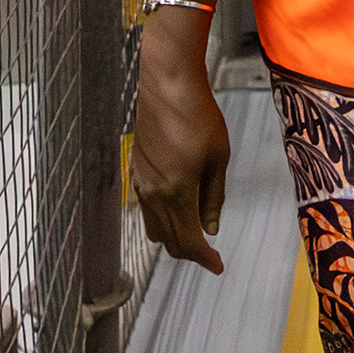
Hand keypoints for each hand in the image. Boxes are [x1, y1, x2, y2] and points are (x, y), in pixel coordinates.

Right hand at [131, 26, 232, 272]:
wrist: (165, 86)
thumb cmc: (198, 117)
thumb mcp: (218, 158)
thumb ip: (213, 197)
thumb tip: (210, 228)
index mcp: (177, 192)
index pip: (188, 240)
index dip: (204, 258)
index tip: (218, 266)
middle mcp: (153, 194)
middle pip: (169, 240)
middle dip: (190, 253)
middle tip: (210, 256)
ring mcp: (140, 183)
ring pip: (154, 227)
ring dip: (174, 239)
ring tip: (195, 238)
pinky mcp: (135, 172)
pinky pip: (146, 210)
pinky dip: (162, 221)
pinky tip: (176, 214)